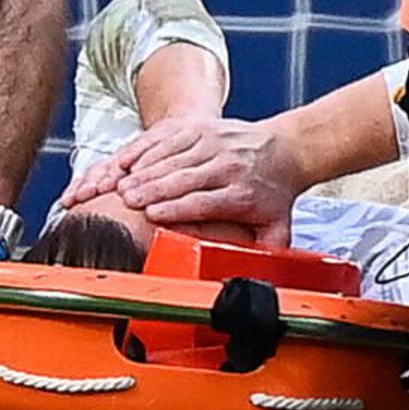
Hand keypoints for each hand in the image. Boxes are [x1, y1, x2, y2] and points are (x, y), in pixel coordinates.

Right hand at [108, 115, 308, 237]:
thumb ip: (265, 255)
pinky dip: (145, 150)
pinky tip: (128, 163)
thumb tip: (254, 282)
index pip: (204, 201)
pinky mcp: (202, 127)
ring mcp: (213, 142)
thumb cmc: (273, 191)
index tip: (152, 216)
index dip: (176, 208)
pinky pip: (168, 138)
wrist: (286, 149)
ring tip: (122, 187)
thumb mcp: (276, 226)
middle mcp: (226, 165)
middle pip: (183, 178)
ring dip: (145, 172)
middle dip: (153, 190)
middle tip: (127, 202)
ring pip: (172, 157)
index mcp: (241, 193)